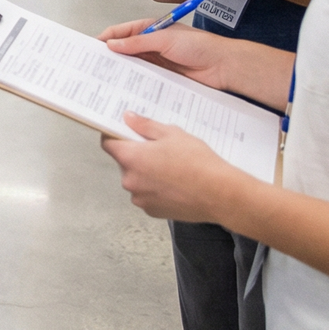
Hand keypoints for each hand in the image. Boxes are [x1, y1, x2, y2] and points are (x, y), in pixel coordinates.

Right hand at [97, 18, 233, 86]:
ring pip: (132, 65)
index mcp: (150, 29)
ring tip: (105, 78)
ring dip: (121, 70)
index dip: (106, 38)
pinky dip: (134, 82)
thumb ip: (138, 42)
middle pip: (124, 50)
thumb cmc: (200, 45)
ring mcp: (156, 62)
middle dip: (109, 56)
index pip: (122, 32)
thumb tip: (112, 45)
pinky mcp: (162, 77)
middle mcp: (151, 45)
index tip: (91, 47)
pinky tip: (125, 87)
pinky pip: (143, 79)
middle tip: (94, 65)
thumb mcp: (165, 39)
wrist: (223, 66)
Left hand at [101, 113, 243, 221]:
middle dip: (137, 156)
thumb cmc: (197, 162)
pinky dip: (156, 190)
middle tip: (160, 151)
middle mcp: (129, 180)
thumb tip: (127, 117)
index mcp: (131, 158)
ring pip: (136, 180)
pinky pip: (147, 195)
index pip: (108, 144)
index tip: (125, 133)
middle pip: (124, 162)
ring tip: (172, 170)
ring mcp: (140, 198)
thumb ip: (145, 125)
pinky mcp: (152, 212)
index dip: (115, 136)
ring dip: (146, 174)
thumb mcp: (172, 134)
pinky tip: (175, 185)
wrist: (220, 195)